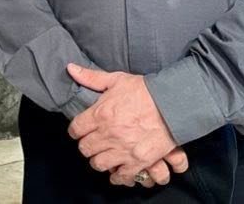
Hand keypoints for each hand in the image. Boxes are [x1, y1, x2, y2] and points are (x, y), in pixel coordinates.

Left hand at [66, 63, 181, 185]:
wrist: (172, 104)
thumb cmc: (144, 91)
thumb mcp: (116, 79)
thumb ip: (91, 77)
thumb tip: (71, 68)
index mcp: (100, 114)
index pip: (76, 129)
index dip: (75, 130)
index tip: (79, 131)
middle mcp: (108, 134)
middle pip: (85, 148)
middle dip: (86, 145)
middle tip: (92, 142)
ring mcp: (123, 149)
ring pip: (99, 164)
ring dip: (99, 160)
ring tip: (103, 155)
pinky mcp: (139, 161)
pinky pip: (121, 176)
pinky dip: (117, 176)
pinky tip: (117, 170)